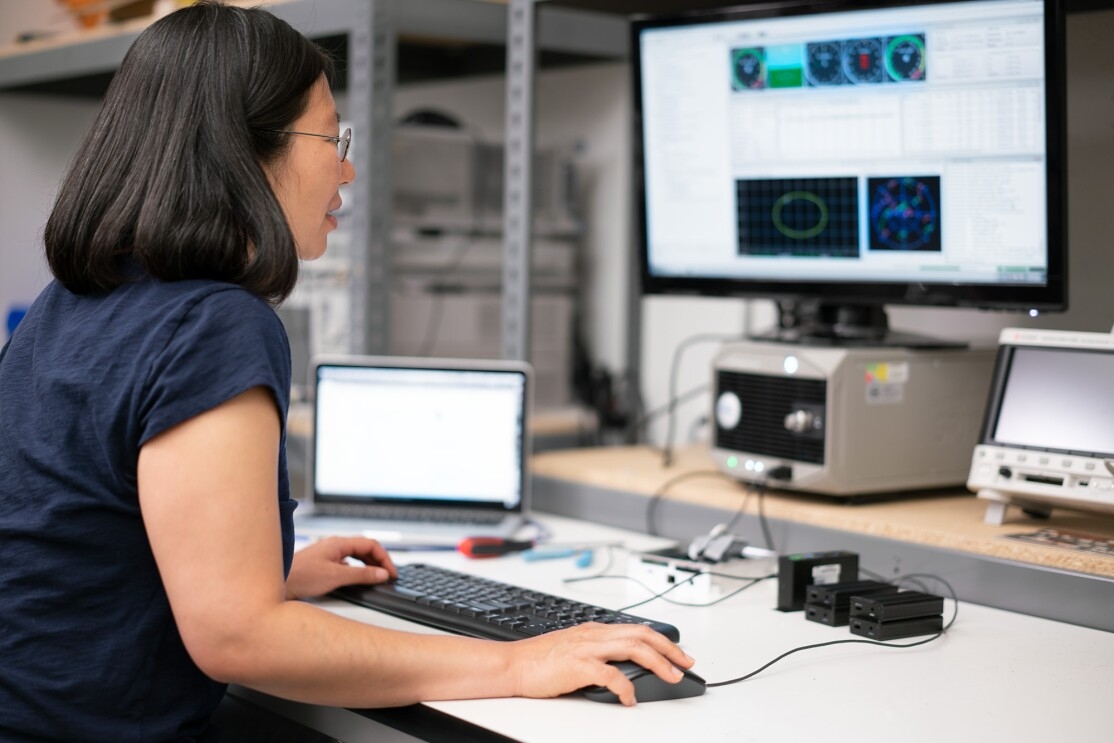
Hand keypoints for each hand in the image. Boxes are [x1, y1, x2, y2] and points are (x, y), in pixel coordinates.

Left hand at [285, 536, 398, 599]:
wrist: (277, 583)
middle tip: (388, 575)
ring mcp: (328, 553)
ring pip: (356, 554)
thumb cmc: (301, 577)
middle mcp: (334, 545)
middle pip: (364, 548)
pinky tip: (357, 577)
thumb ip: (362, 575)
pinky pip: (347, 561)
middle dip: (379, 560)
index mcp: (339, 543)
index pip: (371, 544)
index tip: (391, 572)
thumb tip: (382, 574)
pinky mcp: (323, 562)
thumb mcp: (336, 577)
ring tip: (377, 576)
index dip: (385, 558)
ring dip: (368, 564)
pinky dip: (357, 568)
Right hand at [506, 622, 694, 705]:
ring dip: (658, 662)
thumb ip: (597, 650)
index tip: (678, 653)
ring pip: (634, 648)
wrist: (513, 664)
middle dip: (669, 649)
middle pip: (642, 634)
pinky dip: (626, 686)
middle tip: (686, 663)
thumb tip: (620, 664)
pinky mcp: (579, 666)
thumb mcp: (574, 647)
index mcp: (595, 629)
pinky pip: (611, 674)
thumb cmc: (539, 660)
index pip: (637, 629)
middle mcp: (594, 634)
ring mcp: (587, 648)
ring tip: (672, 677)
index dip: (662, 640)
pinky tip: (630, 698)